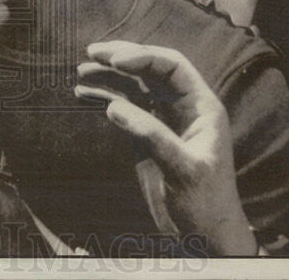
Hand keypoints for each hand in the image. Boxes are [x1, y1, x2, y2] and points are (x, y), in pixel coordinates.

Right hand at [75, 41, 255, 254]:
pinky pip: (125, 107)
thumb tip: (114, 106)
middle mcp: (183, 106)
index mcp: (201, 106)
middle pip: (150, 69)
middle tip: (92, 51)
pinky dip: (104, 97)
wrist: (205, 236)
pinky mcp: (147, 135)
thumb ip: (151, 136)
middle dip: (122, 58)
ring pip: (135, 86)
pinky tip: (84, 94)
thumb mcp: (183, 169)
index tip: (115, 60)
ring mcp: (164, 119)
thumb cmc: (206, 203)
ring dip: (109, 76)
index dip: (144, 57)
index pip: (172, 67)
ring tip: (82, 69)